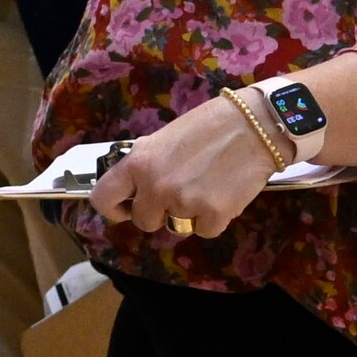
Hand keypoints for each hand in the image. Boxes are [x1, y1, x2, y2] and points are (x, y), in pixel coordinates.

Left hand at [85, 94, 282, 243]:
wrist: (253, 125)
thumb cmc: (208, 127)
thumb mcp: (162, 140)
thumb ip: (145, 166)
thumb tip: (133, 187)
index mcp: (137, 163)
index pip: (103, 199)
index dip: (114, 209)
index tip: (126, 208)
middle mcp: (155, 186)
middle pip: (145, 221)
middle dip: (160, 213)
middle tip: (180, 193)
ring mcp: (183, 202)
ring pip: (177, 227)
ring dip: (189, 216)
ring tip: (205, 189)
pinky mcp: (213, 215)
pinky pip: (205, 231)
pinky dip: (214, 219)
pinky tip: (223, 195)